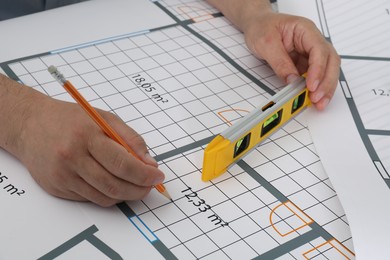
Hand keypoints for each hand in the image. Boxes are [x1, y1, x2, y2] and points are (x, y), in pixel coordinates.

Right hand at [8, 85, 164, 206]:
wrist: (30, 125)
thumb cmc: (72, 119)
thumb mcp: (105, 118)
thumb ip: (130, 139)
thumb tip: (149, 163)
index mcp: (87, 136)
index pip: (122, 163)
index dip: (144, 174)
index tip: (157, 175)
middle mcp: (72, 157)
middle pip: (114, 185)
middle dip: (139, 189)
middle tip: (150, 186)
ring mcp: (63, 175)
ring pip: (103, 197)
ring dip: (125, 195)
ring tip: (135, 186)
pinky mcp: (57, 188)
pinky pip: (90, 198)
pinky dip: (107, 195)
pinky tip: (113, 184)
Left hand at [241, 10, 339, 109]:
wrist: (256, 24)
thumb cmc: (261, 27)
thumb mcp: (266, 43)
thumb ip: (280, 62)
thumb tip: (292, 80)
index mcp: (305, 30)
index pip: (319, 50)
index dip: (318, 69)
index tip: (312, 85)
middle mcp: (312, 40)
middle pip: (330, 61)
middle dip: (326, 82)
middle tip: (317, 98)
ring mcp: (310, 52)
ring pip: (326, 70)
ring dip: (325, 87)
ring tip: (318, 103)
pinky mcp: (305, 63)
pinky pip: (315, 76)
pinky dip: (316, 88)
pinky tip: (313, 98)